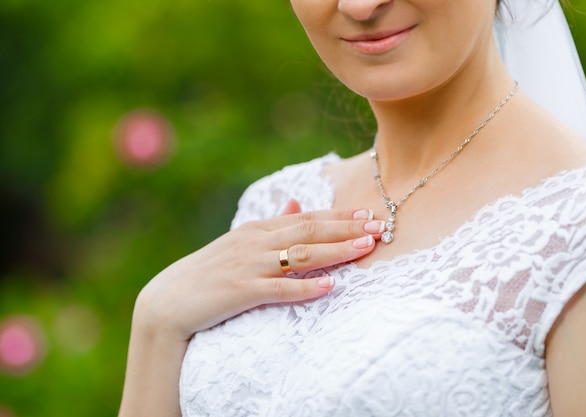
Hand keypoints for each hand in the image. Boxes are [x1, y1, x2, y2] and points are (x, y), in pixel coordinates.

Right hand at [132, 203, 381, 341]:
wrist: (167, 302)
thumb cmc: (207, 273)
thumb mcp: (238, 242)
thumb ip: (270, 224)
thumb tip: (294, 202)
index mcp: (257, 229)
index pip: (305, 218)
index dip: (339, 217)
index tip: (368, 216)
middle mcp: (255, 242)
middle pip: (308, 232)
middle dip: (346, 230)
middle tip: (379, 228)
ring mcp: (248, 266)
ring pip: (299, 256)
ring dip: (335, 252)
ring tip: (365, 250)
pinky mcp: (239, 292)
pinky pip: (278, 289)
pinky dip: (305, 287)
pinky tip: (329, 286)